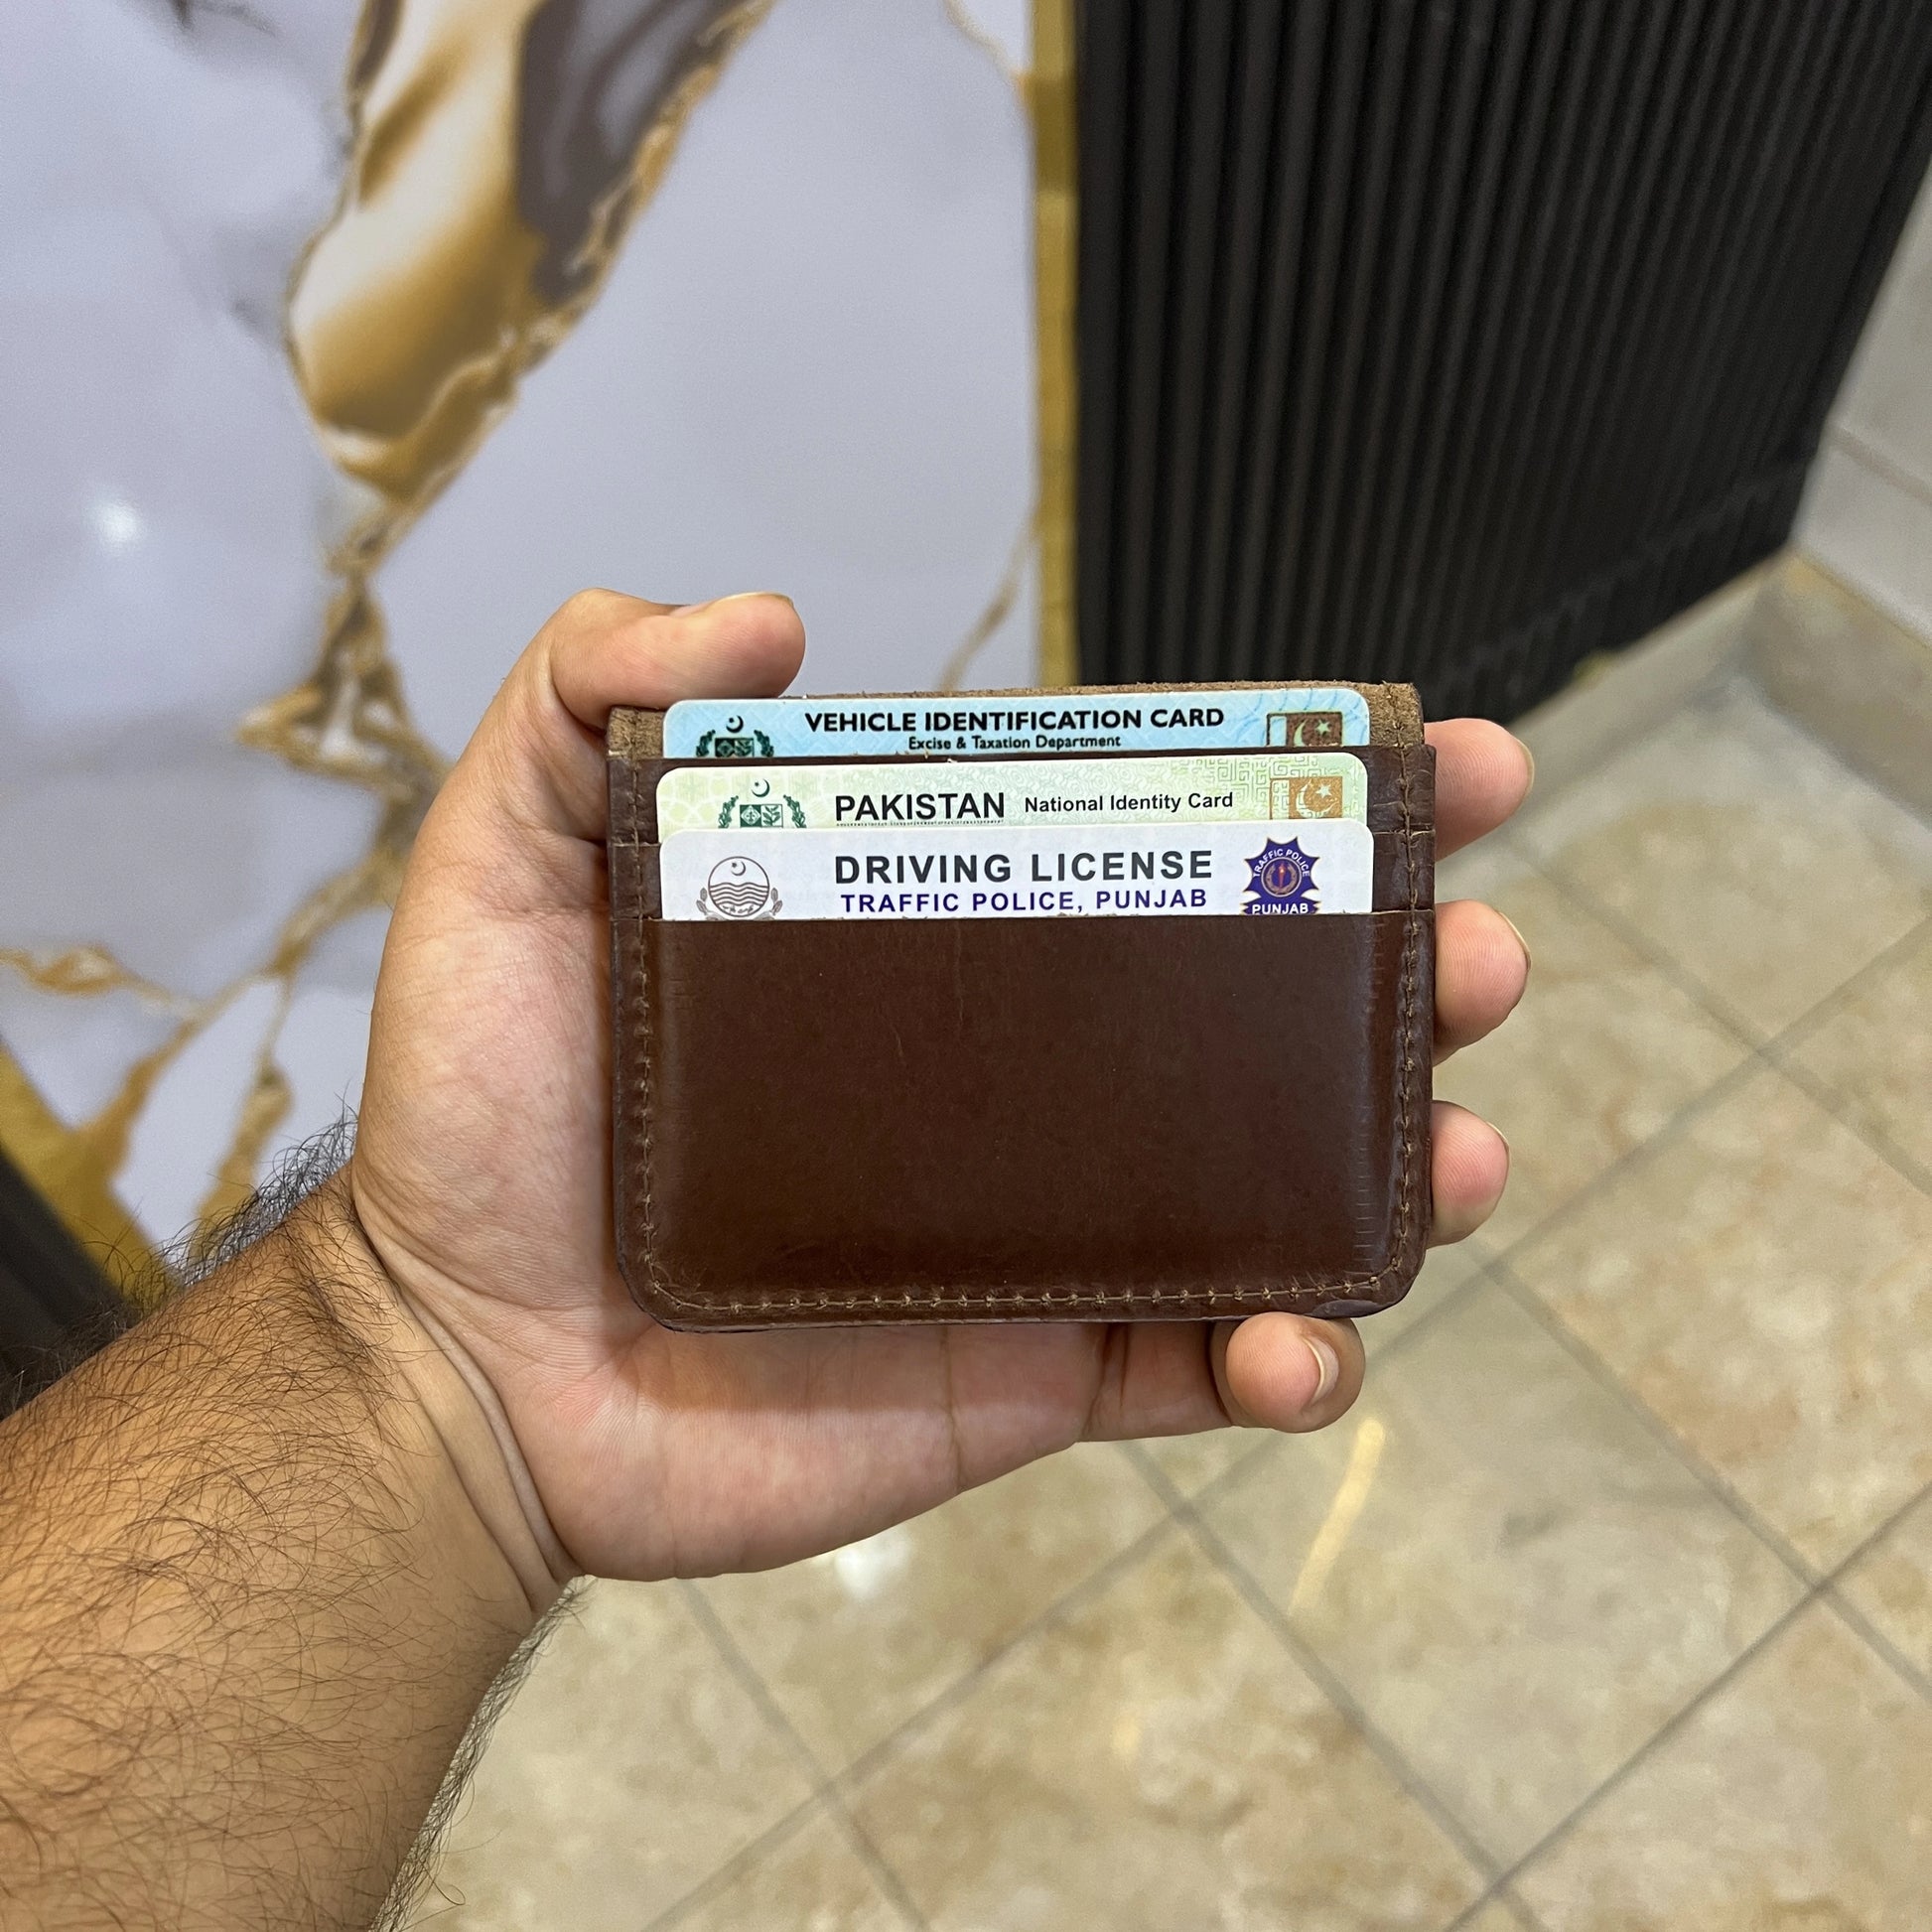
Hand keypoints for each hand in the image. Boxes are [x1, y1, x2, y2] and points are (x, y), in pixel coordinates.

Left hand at [349, 592, 1531, 1579]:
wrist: (460, 1356)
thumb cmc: (485, 1109)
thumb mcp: (504, 859)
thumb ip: (588, 699)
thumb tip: (767, 610)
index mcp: (942, 940)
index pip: (1151, 844)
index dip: (1297, 795)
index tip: (1421, 759)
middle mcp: (1020, 1074)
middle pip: (1258, 1010)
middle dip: (1404, 973)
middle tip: (1480, 953)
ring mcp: (1042, 1226)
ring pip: (1270, 1187)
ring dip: (1399, 1163)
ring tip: (1462, 1143)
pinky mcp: (1033, 1371)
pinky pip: (1194, 1366)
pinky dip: (1284, 1361)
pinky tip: (1306, 1347)